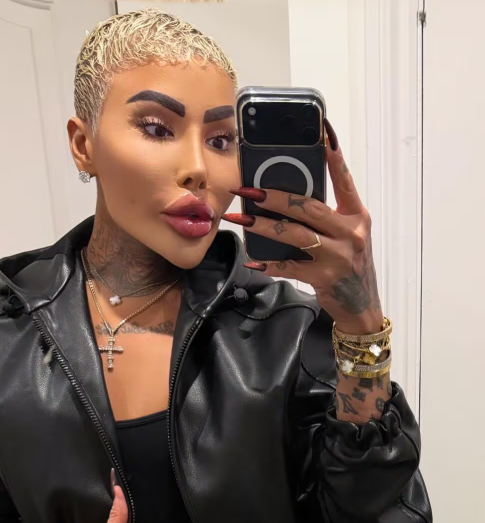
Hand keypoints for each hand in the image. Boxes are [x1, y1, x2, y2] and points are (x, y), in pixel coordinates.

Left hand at [224, 120, 382, 334]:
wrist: (362, 308)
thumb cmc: (349, 268)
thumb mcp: (347, 238)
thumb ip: (326, 219)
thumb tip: (289, 200)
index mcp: (357, 217)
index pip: (344, 181)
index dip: (334, 157)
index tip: (323, 133)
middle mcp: (350, 233)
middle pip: (308, 207)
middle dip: (274, 197)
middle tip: (248, 190)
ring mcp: (338, 256)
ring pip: (295, 234)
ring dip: (263, 226)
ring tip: (241, 218)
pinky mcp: (324, 278)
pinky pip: (290, 267)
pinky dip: (269, 264)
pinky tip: (253, 260)